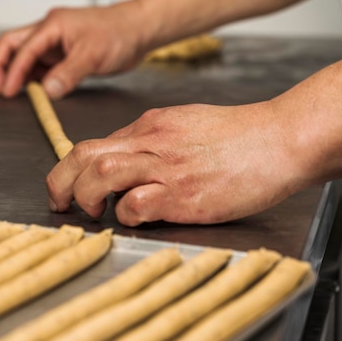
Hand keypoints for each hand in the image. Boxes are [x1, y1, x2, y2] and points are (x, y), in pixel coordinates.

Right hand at [0, 1, 150, 98]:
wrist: (138, 31)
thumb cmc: (119, 33)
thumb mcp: (93, 55)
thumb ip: (68, 73)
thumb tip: (47, 91)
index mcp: (52, 25)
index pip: (23, 49)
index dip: (12, 71)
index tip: (7, 91)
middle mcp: (49, 31)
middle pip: (12, 45)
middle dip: (0, 66)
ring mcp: (55, 43)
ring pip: (24, 56)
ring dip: (14, 73)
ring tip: (9, 92)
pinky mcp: (62, 54)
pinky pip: (39, 65)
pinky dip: (30, 77)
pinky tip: (30, 90)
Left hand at [46, 102, 302, 225]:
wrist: (281, 140)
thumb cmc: (239, 137)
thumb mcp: (186, 123)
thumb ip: (153, 140)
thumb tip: (125, 159)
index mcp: (150, 125)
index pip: (96, 143)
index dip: (73, 168)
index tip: (71, 186)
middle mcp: (151, 142)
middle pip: (84, 154)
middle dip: (61, 181)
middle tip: (60, 202)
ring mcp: (166, 167)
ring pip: (102, 172)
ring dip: (87, 195)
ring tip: (95, 211)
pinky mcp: (184, 195)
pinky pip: (137, 203)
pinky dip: (127, 214)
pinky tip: (138, 217)